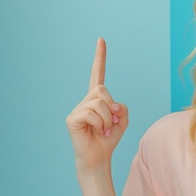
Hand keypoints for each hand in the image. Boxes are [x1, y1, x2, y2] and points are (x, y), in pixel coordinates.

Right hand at [66, 38, 127, 170]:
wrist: (99, 156)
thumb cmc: (109, 138)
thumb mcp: (123, 120)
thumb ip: (123, 108)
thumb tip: (111, 103)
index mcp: (97, 98)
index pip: (98, 74)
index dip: (100, 57)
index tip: (101, 39)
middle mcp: (85, 100)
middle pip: (103, 90)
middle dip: (111, 107)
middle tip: (109, 123)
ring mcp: (77, 109)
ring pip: (99, 102)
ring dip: (107, 119)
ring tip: (103, 130)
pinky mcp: (72, 119)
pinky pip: (91, 114)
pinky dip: (100, 124)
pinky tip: (96, 132)